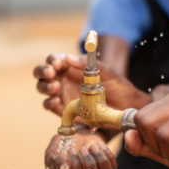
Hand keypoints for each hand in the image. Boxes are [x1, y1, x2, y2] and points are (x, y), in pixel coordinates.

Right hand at [34, 54, 150, 115]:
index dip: (52, 60)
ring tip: (55, 87)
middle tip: (51, 73)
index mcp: (71, 67)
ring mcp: (62, 94)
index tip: (57, 63)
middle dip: (43, 71)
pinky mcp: (64, 110)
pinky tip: (55, 101)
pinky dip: (49, 102)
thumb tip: (68, 58)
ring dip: (45, 86)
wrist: (126, 107)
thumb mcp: (106, 72)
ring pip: (43, 88)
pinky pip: (49, 105)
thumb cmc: (117, 86)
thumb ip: (88, 64)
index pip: (55, 60)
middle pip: (43, 73)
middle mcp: (63, 79)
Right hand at [45, 130, 117, 168]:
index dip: (75, 168)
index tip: (71, 150)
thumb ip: (57, 163)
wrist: (75, 137)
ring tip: (92, 146)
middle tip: (83, 149)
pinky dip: (108, 155)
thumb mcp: (53, 152)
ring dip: (101, 162)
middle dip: (89, 165)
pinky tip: (98, 145)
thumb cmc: (60, 146)